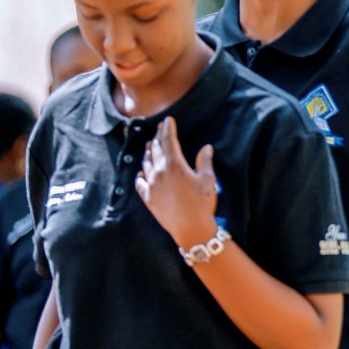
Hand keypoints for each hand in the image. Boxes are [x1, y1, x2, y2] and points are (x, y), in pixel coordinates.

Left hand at [134, 118, 218, 247]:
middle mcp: (160, 172)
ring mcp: (152, 186)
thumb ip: (205, 162)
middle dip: (157, 137)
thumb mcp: (208, 180)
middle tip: (159, 129)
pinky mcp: (149, 198)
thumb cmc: (202, 204)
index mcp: (175, 165)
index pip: (168, 141)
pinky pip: (140, 183)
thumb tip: (206, 147)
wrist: (191, 229)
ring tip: (149, 146)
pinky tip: (141, 173)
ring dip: (148, 153)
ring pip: (146, 164)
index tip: (168, 120)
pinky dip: (140, 175)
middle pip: (155, 150)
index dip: (168, 128)